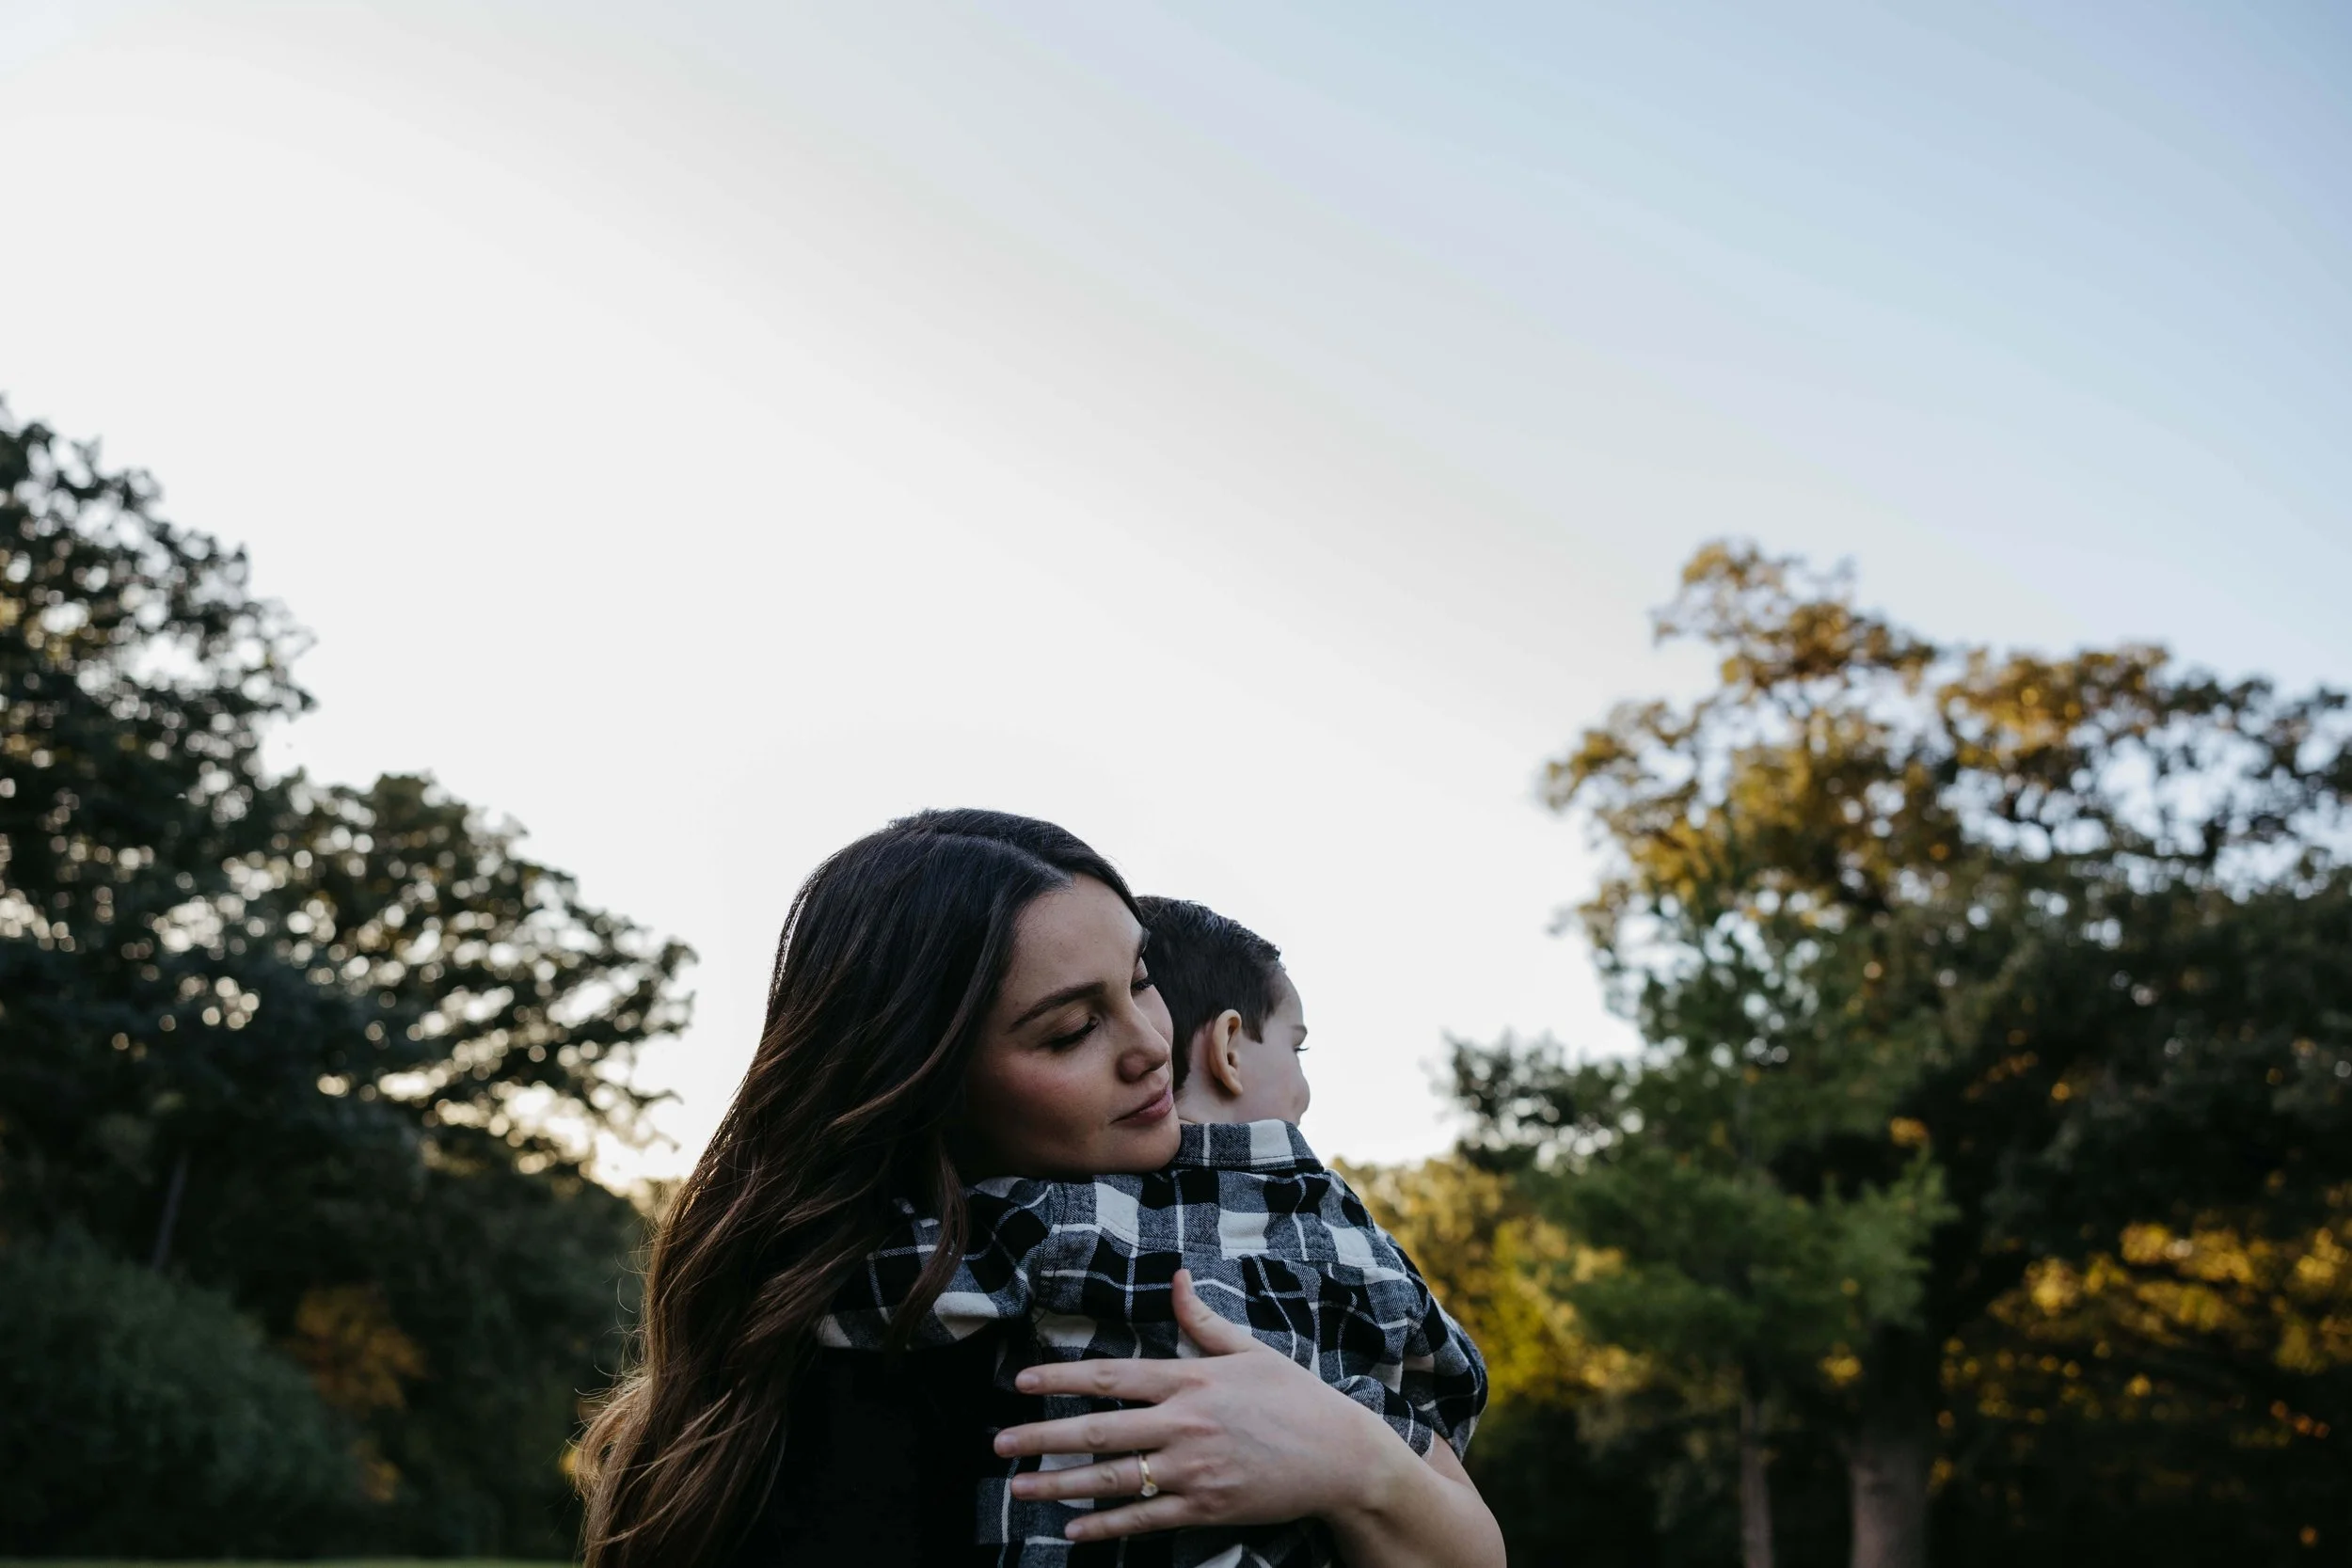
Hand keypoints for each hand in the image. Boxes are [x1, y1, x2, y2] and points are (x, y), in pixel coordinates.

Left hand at [991, 1268, 1411, 1541]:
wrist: (1341, 1456)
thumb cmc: (1295, 1397)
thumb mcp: (1250, 1351)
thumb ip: (1203, 1320)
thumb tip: (1176, 1279)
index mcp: (1191, 1378)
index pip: (1111, 1377)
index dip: (1061, 1380)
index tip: (1021, 1384)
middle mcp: (1185, 1422)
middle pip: (1099, 1430)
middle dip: (1043, 1438)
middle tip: (1000, 1445)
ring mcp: (1194, 1468)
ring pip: (1113, 1477)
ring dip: (1061, 1485)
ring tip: (1020, 1489)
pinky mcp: (1206, 1507)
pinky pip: (1145, 1518)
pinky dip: (1105, 1526)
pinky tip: (1071, 1531)